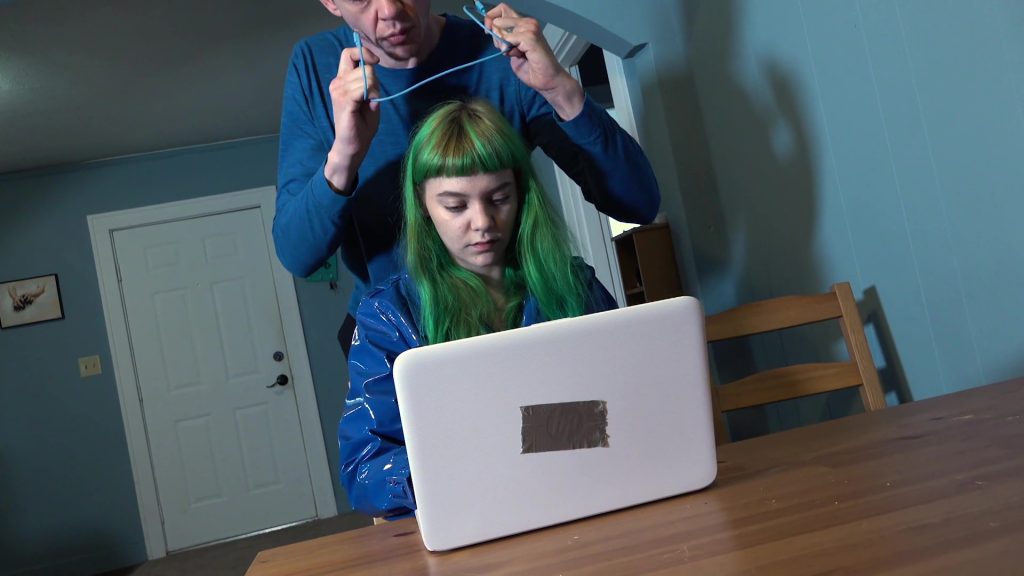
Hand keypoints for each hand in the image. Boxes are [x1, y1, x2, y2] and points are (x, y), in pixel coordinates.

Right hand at [325, 46, 381, 193]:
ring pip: (366, 76)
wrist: (353, 145)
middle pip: (364, 66)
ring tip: (369, 104)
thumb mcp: (369, 98)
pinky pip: (364, 87)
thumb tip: (372, 67)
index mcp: (342, 79)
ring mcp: (338, 90)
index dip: (363, 53)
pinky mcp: (344, 100)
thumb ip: (369, 82)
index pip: (348, 54)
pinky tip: (369, 105)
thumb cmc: (361, 124)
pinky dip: (371, 94)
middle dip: (375, 80)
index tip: (375, 61)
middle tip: (372, 97)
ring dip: (374, 90)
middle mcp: (337, 82)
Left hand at [484, 3, 583, 120]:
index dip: (491, 18)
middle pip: (498, 19)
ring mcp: (530, 28)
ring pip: (501, 31)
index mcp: (524, 24)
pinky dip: (510, 50)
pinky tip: (521, 56)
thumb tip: (491, 29)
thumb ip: (504, 38)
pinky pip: (508, 39)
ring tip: (518, 54)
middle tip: (506, 49)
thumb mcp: (512, 49)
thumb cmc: (532, 67)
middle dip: (495, 36)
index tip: (488, 31)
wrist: (546, 79)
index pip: (502, 9)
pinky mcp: (530, 36)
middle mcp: (528, 22)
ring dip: (504, 46)